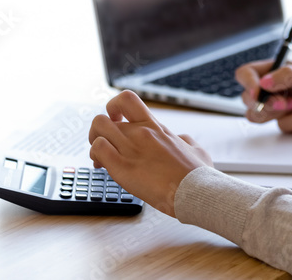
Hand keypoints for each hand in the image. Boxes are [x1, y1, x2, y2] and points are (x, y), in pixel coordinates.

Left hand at [88, 90, 212, 216]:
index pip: (127, 100)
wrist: (195, 191)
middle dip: (99, 130)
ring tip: (101, 157)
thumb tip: (182, 140)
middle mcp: (141, 133)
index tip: (116, 119)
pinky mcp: (123, 168)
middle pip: (104, 116)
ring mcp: (131, 148)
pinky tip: (103, 166)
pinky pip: (98, 149)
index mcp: (156, 127)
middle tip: (105, 144)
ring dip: (94, 142)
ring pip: (98, 128)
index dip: (114, 107)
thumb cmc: (197, 175)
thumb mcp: (196, 149)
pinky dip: (95, 155)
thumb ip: (185, 141)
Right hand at [235, 59, 291, 132]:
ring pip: (258, 116)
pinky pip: (282, 126)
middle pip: (248, 98)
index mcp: (277, 71)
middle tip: (283, 102)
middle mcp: (275, 89)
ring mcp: (281, 107)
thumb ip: (287, 76)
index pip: (248, 74)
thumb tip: (263, 83)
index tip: (257, 91)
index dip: (248, 83)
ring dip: (275, 112)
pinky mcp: (289, 122)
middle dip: (262, 103)